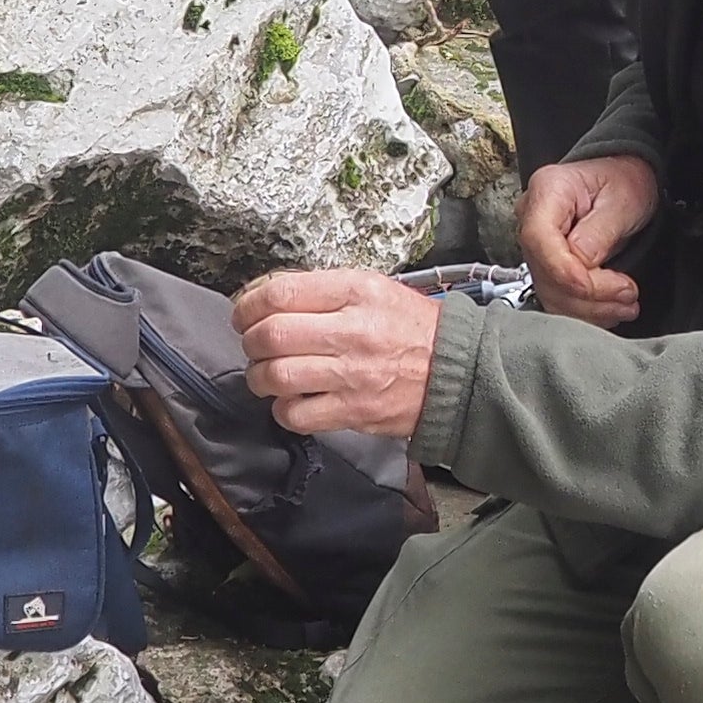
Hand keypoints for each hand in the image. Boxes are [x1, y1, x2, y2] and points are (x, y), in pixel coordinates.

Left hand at [232, 265, 444, 441]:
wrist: (458, 371)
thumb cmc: (413, 328)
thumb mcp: (374, 288)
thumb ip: (323, 290)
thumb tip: (269, 299)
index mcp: (356, 291)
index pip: (281, 293)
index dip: (249, 305)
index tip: (244, 314)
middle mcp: (352, 331)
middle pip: (272, 335)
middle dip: (250, 341)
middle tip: (253, 344)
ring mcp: (352, 374)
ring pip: (276, 376)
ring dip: (259, 376)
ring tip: (266, 374)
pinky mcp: (354, 411)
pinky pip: (296, 414)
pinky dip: (283, 409)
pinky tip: (291, 400)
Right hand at [516, 155, 660, 327]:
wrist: (624, 184)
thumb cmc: (623, 182)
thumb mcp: (624, 197)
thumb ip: (601, 229)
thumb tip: (583, 260)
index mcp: (548, 190)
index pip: (538, 238)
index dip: (565, 270)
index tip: (598, 285)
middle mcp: (533, 217)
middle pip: (545, 271)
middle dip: (589, 294)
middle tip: (627, 294)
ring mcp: (537, 245)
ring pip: (551, 293)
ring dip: (590, 309)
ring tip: (625, 304)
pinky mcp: (547, 266)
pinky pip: (558, 298)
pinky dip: (586, 311)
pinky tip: (610, 307)